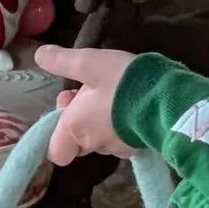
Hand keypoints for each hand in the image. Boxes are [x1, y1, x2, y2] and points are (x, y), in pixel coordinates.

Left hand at [32, 43, 137, 168]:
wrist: (169, 100)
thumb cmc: (123, 83)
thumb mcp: (90, 63)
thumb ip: (63, 61)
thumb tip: (39, 56)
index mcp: (76, 129)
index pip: (55, 151)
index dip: (56, 133)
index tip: (66, 106)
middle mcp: (95, 144)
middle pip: (79, 139)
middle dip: (80, 117)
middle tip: (89, 90)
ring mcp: (119, 149)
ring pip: (101, 137)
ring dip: (102, 118)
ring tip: (114, 92)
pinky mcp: (140, 147)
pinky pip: (122, 137)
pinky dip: (122, 123)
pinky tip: (132, 103)